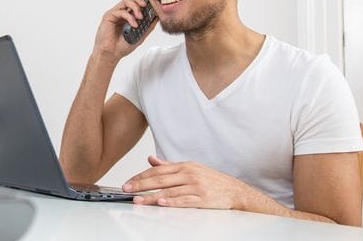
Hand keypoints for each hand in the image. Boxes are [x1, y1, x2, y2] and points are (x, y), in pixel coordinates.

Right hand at [93, 0, 157, 58]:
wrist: (111, 54)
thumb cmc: (122, 46)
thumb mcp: (140, 36)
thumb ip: (148, 26)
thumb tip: (157, 17)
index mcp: (127, 16)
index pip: (136, 3)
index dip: (144, 1)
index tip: (152, 5)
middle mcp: (121, 13)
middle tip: (146, 6)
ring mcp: (115, 14)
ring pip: (126, 0)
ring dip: (135, 7)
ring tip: (140, 17)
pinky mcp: (109, 16)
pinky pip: (121, 11)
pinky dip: (129, 17)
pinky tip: (133, 25)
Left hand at [122, 155, 245, 208]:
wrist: (235, 190)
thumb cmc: (211, 180)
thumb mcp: (191, 168)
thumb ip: (169, 165)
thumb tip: (151, 159)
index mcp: (184, 166)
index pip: (158, 170)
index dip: (141, 176)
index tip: (128, 182)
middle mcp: (189, 174)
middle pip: (160, 179)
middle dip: (141, 185)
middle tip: (127, 189)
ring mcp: (196, 186)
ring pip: (169, 191)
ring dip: (152, 196)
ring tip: (138, 199)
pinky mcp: (202, 199)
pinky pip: (184, 200)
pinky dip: (172, 202)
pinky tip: (162, 202)